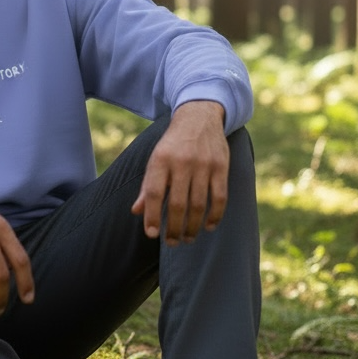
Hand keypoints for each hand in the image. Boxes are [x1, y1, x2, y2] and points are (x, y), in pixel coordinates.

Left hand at [131, 101, 228, 244]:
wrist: (199, 116)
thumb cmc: (173, 145)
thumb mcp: (155, 159)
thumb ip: (147, 186)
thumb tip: (136, 212)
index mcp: (160, 159)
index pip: (153, 193)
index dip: (151, 216)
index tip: (152, 234)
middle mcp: (181, 162)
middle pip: (176, 204)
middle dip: (173, 228)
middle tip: (172, 242)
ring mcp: (203, 164)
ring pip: (198, 204)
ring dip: (193, 227)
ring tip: (188, 238)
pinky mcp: (221, 166)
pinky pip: (219, 197)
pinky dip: (214, 215)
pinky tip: (208, 227)